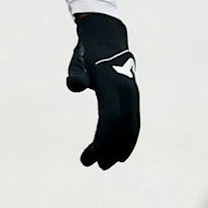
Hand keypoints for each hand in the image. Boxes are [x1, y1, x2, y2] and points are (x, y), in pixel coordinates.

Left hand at [65, 13, 139, 168]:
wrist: (108, 41)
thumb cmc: (88, 54)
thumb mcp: (78, 62)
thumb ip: (77, 74)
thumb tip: (74, 85)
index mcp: (113, 87)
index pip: (109, 121)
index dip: (100, 142)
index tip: (88, 158)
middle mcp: (127, 93)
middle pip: (121, 128)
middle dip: (110, 149)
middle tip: (97, 166)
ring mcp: (133, 97)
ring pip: (131, 128)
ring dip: (121, 148)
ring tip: (107, 164)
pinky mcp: (133, 100)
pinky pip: (134, 123)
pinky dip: (129, 139)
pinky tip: (121, 153)